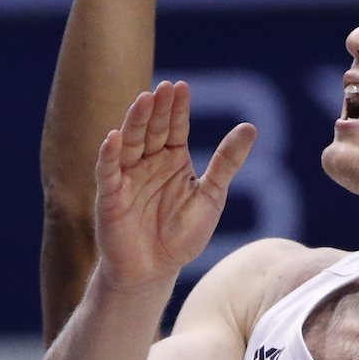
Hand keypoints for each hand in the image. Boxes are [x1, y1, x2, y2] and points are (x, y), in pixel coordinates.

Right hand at [92, 82, 255, 290]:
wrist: (155, 271)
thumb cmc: (182, 235)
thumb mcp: (211, 196)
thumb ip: (227, 162)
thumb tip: (250, 126)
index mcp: (173, 159)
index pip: (174, 127)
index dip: (177, 109)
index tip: (181, 88)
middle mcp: (148, 162)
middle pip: (152, 130)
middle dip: (157, 109)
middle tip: (164, 88)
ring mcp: (127, 177)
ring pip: (129, 143)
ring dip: (134, 122)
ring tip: (143, 100)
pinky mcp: (110, 196)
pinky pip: (108, 172)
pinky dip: (109, 155)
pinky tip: (113, 137)